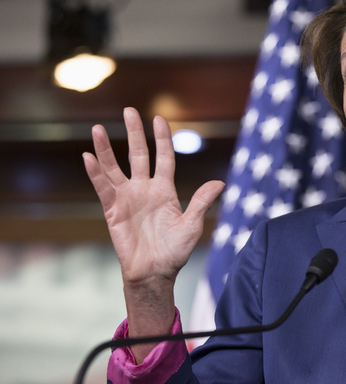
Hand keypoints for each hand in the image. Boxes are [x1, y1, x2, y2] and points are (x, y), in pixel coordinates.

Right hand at [83, 107, 224, 286]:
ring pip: (115, 167)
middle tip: (129, 110)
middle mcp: (145, 189)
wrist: (154, 272)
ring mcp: (127, 198)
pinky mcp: (113, 210)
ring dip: (105, 148)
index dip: (162, 138)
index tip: (158, 118)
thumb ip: (202, 202)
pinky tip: (88, 156)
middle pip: (138, 154)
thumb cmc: (175, 251)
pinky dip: (95, 172)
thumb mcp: (192, 224)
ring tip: (97, 128)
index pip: (164, 157)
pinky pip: (102, 187)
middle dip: (133, 133)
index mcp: (166, 190)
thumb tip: (220, 182)